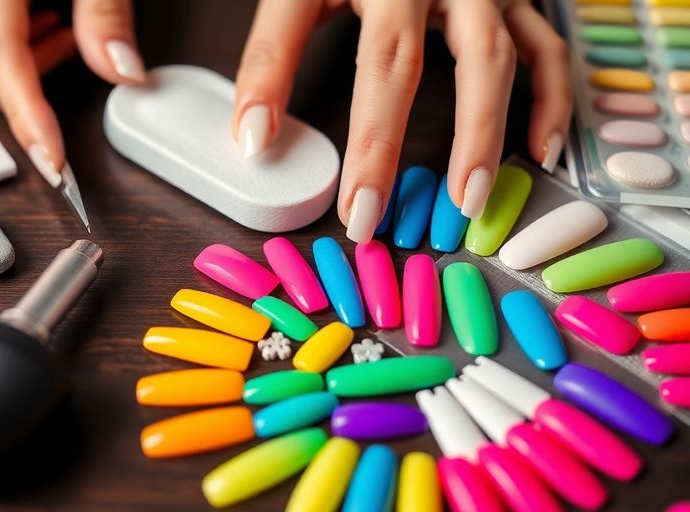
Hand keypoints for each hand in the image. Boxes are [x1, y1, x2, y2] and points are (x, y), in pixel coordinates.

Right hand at [0, 0, 144, 183]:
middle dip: (37, 90)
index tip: (54, 166)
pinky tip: (53, 17)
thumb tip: (121, 71)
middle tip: (85, 50)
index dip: (30, 120)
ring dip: (34, 64)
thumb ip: (104, 13)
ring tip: (71, 24)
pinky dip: (25, 44)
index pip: (2, 66)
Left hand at [232, 0, 570, 242]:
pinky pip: (545, 48)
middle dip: (393, 147)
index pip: (367, 65)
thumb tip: (254, 138)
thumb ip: (273, 54)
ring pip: (497, 58)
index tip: (350, 209)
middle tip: (376, 218)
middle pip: (414, 64)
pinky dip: (550, 100)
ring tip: (467, 201)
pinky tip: (539, 151)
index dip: (361, 142)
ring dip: (484, 135)